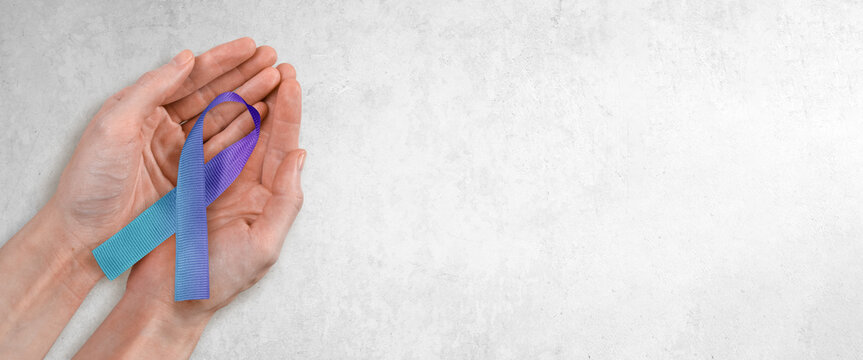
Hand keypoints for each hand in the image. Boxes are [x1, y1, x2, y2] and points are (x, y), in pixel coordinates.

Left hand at [50, 37, 280, 253]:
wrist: (84, 234)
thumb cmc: (89, 181)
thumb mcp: (114, 125)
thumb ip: (151, 89)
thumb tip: (185, 59)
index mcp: (141, 107)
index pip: (188, 77)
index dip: (222, 61)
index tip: (250, 48)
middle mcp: (161, 125)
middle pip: (210, 94)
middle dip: (243, 76)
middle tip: (273, 61)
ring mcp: (177, 152)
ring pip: (220, 119)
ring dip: (248, 100)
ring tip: (275, 84)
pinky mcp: (187, 177)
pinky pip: (221, 150)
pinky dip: (243, 134)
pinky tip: (262, 118)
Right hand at [123, 63, 304, 316]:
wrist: (171, 298)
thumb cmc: (219, 278)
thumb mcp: (264, 245)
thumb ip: (285, 201)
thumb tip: (299, 156)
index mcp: (267, 199)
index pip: (282, 148)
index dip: (289, 114)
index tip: (291, 83)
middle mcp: (246, 186)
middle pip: (263, 134)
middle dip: (273, 100)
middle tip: (279, 68)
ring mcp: (217, 183)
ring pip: (235, 134)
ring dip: (245, 104)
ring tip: (255, 75)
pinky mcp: (190, 183)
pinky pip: (204, 145)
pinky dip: (212, 122)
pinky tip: (219, 100)